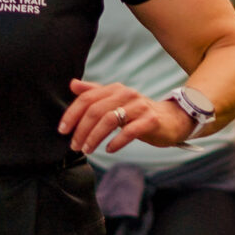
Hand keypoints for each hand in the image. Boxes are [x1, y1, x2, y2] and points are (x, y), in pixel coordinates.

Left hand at [62, 79, 191, 153]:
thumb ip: (94, 93)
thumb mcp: (115, 101)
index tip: (62, 130)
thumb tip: (72, 84)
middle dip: (81, 130)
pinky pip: (129, 131)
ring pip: (110, 120)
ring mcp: (139, 107)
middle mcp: (126, 94)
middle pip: (96, 110)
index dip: (72, 114)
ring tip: (87, 150)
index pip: (87, 99)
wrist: (171, 119)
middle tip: (75, 146)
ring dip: (94, 137)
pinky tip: (109, 150)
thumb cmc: (138, 113)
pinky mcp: (150, 121)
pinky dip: (116, 142)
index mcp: (115, 89)